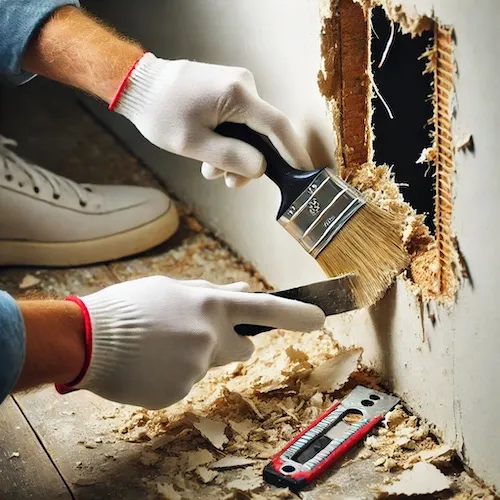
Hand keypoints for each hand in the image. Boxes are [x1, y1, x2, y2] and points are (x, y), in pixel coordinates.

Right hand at [59, 276, 324, 408]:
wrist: (88, 338)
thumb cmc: (129, 307)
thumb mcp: (171, 289)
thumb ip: (210, 293)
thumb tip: (242, 291)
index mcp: (210, 305)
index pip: (265, 307)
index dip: (295, 313)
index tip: (319, 318)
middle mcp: (210, 336)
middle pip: (243, 348)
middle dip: (229, 344)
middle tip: (197, 337)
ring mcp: (196, 366)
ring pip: (209, 365)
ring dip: (193, 358)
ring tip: (158, 347)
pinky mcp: (180, 391)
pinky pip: (187, 383)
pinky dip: (173, 376)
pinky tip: (150, 365)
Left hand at [112, 53, 312, 187]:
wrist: (139, 86)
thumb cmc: (160, 113)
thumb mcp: (193, 144)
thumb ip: (230, 157)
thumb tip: (261, 168)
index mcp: (237, 94)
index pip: (278, 127)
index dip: (294, 153)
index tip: (304, 173)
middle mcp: (243, 85)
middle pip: (264, 133)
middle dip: (249, 162)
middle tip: (229, 182)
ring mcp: (237, 85)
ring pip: (251, 131)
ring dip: (234, 155)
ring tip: (208, 168)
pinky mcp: (229, 90)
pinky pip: (240, 122)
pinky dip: (229, 142)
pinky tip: (209, 155)